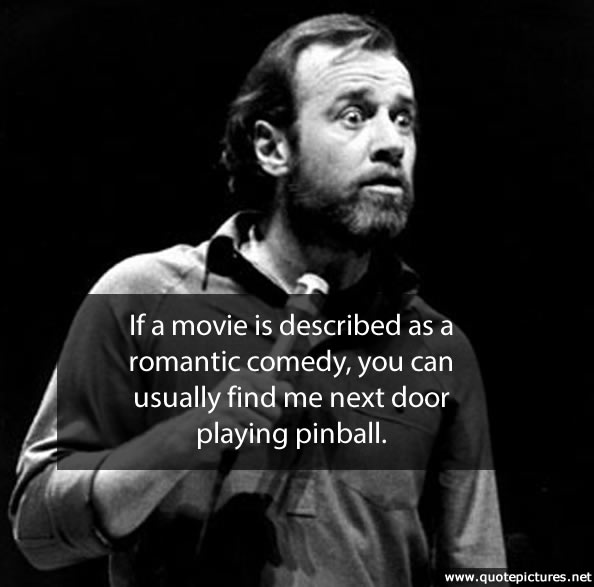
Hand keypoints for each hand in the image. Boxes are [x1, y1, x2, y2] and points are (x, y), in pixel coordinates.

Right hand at [156, 369, 290, 468]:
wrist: (187, 434)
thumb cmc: (221, 416)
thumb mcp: (244, 395)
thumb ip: (271, 392)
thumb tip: (296, 395)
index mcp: (242, 376)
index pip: (283, 390)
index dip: (285, 402)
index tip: (281, 407)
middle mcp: (236, 387)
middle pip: (276, 413)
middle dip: (263, 423)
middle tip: (241, 422)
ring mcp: (229, 406)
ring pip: (266, 430)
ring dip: (253, 437)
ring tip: (234, 431)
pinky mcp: (223, 426)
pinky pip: (252, 442)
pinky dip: (243, 447)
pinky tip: (228, 440)